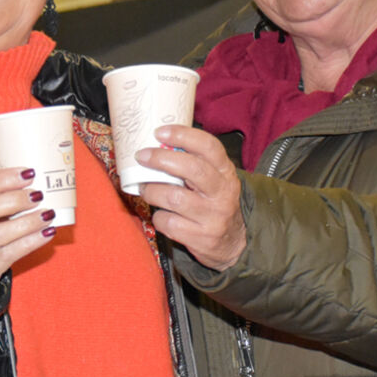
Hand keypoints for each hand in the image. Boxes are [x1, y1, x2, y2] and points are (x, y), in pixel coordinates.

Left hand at [136, 125, 245, 270]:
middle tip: (142, 156)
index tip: (160, 132)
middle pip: (192, 169)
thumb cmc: (215, 204)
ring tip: (145, 189)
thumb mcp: (215, 180)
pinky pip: (168, 223)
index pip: (209, 147)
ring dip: (152, 191)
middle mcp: (222, 193)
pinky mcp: (201, 238)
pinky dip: (158, 218)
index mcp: (226, 173)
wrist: (235, 243)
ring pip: (173, 197)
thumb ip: (195, 163)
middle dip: (161, 159)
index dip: (183, 136)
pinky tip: (160, 215)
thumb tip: (159, 144)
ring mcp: (213, 217)